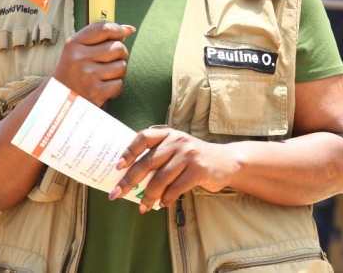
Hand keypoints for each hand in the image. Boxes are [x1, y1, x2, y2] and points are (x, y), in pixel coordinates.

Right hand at [51, 22, 134, 106]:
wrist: (59, 98)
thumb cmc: (73, 70)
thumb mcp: (79, 49)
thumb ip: (102, 36)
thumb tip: (130, 29)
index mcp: (74, 43)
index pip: (105, 28)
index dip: (118, 30)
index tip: (120, 35)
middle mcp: (80, 58)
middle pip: (118, 47)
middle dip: (120, 53)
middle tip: (111, 59)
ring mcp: (88, 75)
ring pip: (122, 66)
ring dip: (119, 70)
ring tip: (106, 73)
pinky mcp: (96, 92)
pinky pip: (119, 84)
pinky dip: (115, 86)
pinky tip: (105, 86)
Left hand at [109, 128, 236, 212]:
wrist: (225, 161)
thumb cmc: (193, 159)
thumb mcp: (176, 149)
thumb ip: (158, 157)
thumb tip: (130, 178)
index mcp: (168, 134)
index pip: (143, 138)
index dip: (129, 152)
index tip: (117, 166)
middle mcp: (177, 141)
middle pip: (148, 162)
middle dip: (129, 180)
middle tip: (116, 194)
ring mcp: (188, 155)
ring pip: (161, 178)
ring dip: (149, 195)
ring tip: (143, 207)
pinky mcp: (198, 170)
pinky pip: (176, 188)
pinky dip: (166, 198)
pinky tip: (162, 204)